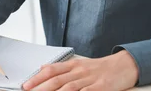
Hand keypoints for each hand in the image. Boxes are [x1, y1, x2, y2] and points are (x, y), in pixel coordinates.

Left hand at [23, 50, 138, 90]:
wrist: (124, 65)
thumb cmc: (100, 67)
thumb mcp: (79, 63)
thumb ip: (62, 67)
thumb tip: (43, 67)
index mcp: (73, 64)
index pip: (51, 70)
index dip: (37, 78)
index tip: (26, 85)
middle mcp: (79, 71)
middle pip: (56, 80)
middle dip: (41, 88)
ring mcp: (89, 79)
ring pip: (68, 88)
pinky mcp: (101, 87)